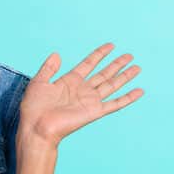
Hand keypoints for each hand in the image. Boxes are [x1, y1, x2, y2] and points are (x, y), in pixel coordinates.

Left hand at [17, 42, 143, 147]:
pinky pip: (115, 104)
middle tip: (129, 55)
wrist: (37, 127)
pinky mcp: (94, 112)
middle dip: (116, 64)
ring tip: (137, 67)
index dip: (99, 54)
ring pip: (112, 85)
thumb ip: (48, 68)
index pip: (89, 64)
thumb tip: (56, 54)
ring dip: (125, 76)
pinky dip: (128, 98)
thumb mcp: (38, 82)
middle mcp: (82, 90)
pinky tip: (139, 91)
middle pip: (104, 74)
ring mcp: (90, 101)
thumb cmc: (34, 108)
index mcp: (69, 81)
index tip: (110, 46)